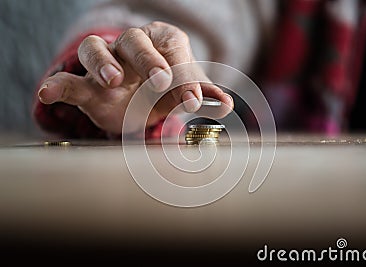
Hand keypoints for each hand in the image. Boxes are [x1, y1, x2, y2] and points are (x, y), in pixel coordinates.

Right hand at [37, 21, 233, 133]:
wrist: (138, 104)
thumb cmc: (165, 93)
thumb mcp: (184, 94)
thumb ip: (202, 96)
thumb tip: (226, 104)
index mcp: (163, 43)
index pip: (174, 50)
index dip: (185, 74)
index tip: (194, 100)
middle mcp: (132, 47)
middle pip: (135, 41)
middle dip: (148, 60)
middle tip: (161, 81)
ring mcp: (105, 63)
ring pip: (95, 49)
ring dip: (103, 62)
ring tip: (112, 80)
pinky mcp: (85, 85)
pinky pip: (68, 79)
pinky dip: (58, 84)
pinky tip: (48, 91)